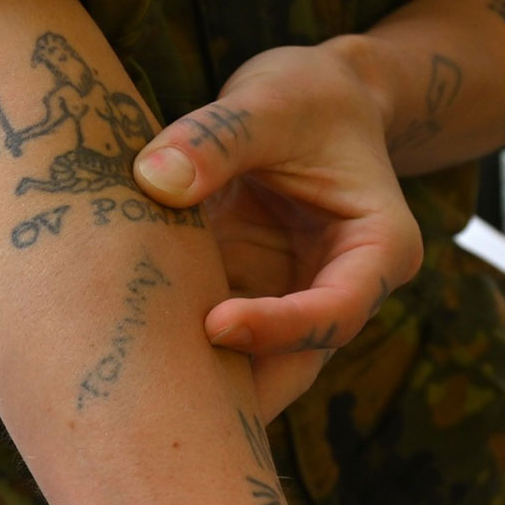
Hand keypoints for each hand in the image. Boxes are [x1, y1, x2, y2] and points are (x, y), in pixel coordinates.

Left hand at [133, 42, 422, 418]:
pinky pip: (219, 338)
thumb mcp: (269, 101)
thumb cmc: (306, 96)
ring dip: (203, 380)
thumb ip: (218, 136)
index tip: (214, 326)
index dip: (279, 328)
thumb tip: (153, 180)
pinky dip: (178, 346)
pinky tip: (126, 352)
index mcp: (378, 248)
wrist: (311, 99)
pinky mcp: (252, 296)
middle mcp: (343, 287)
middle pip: (297, 361)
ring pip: (255, 365)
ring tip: (137, 397)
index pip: (337, 311)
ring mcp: (294, 298)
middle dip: (239, 390)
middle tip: (165, 409)